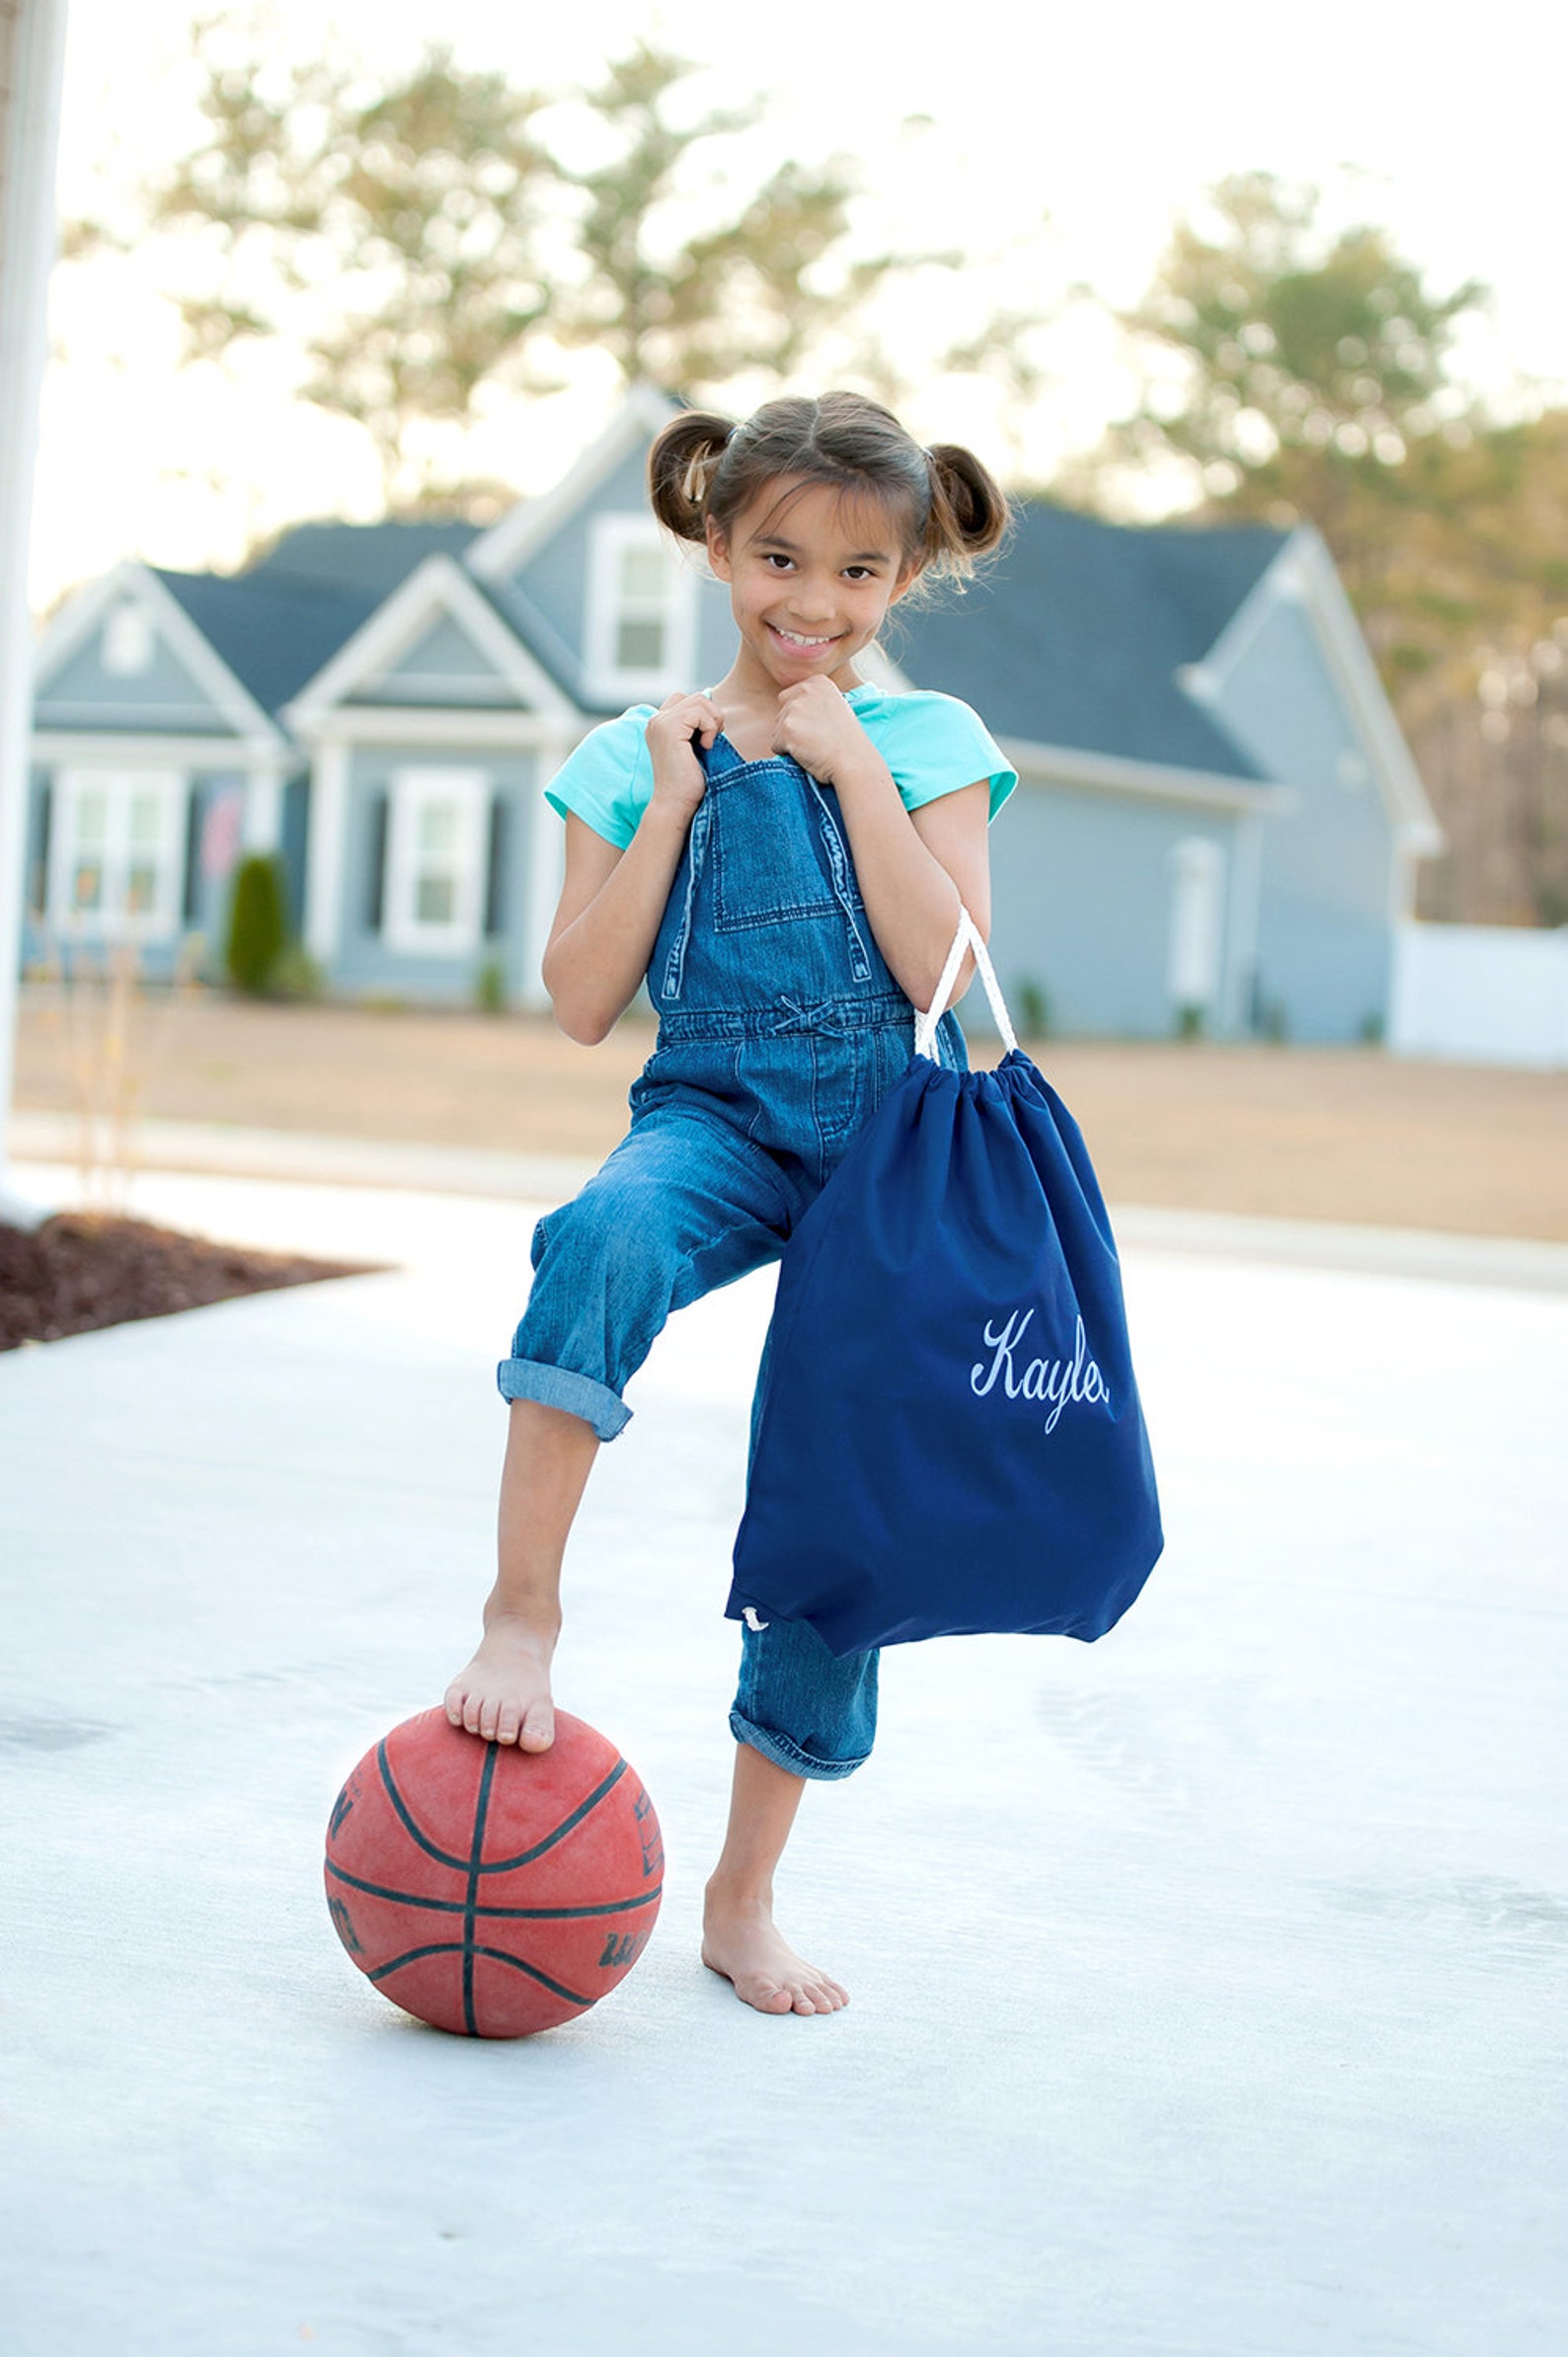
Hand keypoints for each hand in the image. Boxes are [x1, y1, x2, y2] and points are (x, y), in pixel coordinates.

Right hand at [645, 691, 723, 819]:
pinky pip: (700, 712)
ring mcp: (660, 723)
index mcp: (659, 725)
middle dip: (712, 715)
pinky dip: (710, 728)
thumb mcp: (692, 748)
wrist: (675, 804)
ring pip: (699, 701)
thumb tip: (715, 711)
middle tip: (712, 740)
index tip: (707, 738)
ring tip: (708, 744)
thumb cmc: (687, 784)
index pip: (685, 700)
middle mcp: (655, 720)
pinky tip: (705, 747)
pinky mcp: (668, 728)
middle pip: (695, 697)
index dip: (703, 714)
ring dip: (713, 721)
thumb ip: (696, 727)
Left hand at [770, 679, 875, 787]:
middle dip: (793, 727)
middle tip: (817, 737)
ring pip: (777, 729)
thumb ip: (814, 701)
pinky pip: (775, 745)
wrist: (853, 761)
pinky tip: (807, 753)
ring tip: (814, 745)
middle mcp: (804, 690)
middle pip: (782, 712)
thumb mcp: (836, 707)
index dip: (802, 716)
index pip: (790, 697)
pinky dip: (787, 753)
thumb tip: (793, 708)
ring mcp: (794, 708)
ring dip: (790, 741)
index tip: (821, 725)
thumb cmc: (847, 741)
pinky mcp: (786, 728)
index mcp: (818, 682)